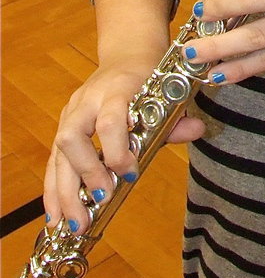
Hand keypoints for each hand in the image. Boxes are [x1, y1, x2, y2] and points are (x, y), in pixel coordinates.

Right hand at [43, 60, 204, 232]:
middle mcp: (88, 100)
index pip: (109, 120)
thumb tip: (197, 130)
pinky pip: (53, 160)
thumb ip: (177, 119)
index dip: (117, 150)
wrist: (127, 54)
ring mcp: (72, 112)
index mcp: (117, 89)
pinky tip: (56, 215)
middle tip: (100, 200)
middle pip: (72, 137)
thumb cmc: (149, 77)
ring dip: (64, 191)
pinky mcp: (64, 124)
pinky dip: (54, 189)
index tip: (131, 173)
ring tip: (73, 223)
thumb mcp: (166, 92)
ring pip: (58, 152)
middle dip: (85, 173)